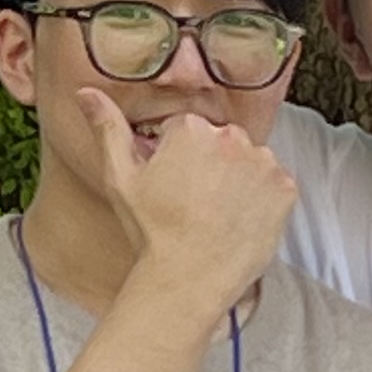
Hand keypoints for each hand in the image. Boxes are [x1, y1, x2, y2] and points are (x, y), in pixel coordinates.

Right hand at [79, 89, 296, 319]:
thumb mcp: (121, 178)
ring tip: (218, 214)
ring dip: (240, 180)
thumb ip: (108, 128)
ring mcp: (263, 164)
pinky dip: (263, 200)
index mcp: (192, 129)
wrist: (188, 280)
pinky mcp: (285, 190)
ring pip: (251, 162)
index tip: (174, 185)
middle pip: (223, 142)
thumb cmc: (152, 232)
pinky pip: (276, 185)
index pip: (189, 130)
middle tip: (195, 202)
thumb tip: (86, 91)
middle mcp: (232, 138)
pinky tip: (240, 220)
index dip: (178, 158)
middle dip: (211, 165)